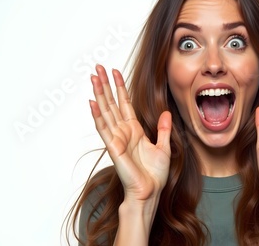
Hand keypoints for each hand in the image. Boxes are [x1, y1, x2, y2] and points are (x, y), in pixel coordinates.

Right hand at [90, 64, 171, 201]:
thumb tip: (166, 113)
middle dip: (105, 84)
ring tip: (93, 77)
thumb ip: (163, 130)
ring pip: (105, 111)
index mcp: (134, 130)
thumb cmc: (154, 175)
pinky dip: (97, 115)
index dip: (120, 87)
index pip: (124, 103)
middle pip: (111, 103)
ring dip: (99, 93)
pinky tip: (92, 102)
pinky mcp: (113, 147)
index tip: (115, 72)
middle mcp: (123, 131)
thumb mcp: (164, 147)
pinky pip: (103, 128)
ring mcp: (116, 138)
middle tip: (98, 67)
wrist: (150, 191)